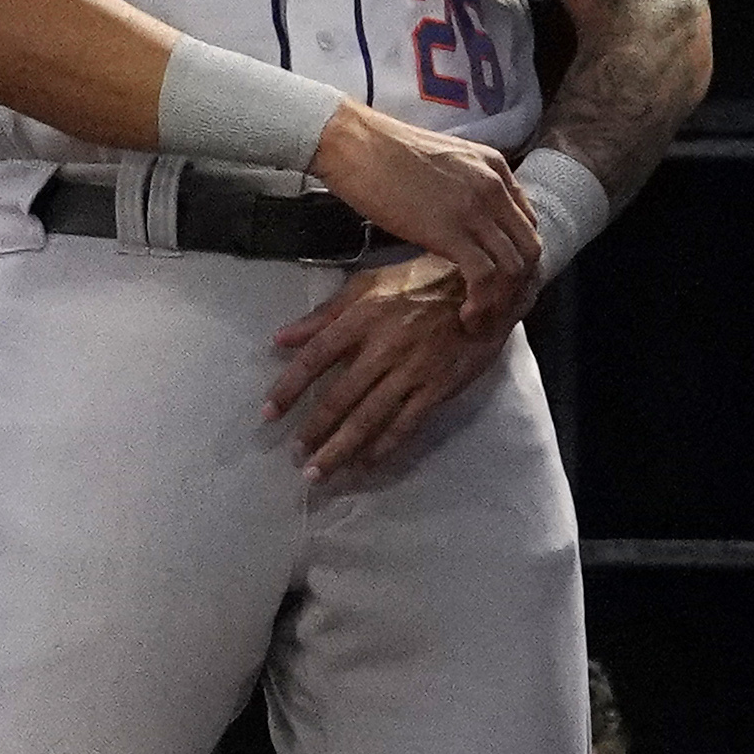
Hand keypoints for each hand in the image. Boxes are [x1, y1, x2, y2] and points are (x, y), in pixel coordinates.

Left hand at [267, 253, 522, 482]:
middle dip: (313, 431)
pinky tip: (366, 463)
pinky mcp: (438, 388)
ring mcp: (412, 372)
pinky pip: (406, 424)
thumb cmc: (422, 282)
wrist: (485, 288)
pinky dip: (384, 446)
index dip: (288, 388)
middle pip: (339, 398)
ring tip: (319, 471)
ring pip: (369, 418)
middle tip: (295, 456)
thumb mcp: (369, 284)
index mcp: (361, 319)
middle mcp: (383, 349)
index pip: (315, 358)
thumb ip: (324, 313)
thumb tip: (280, 338)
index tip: (268, 414)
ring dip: (340, 448)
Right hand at [307, 99, 542, 328]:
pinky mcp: (451, 232)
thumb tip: (465, 219)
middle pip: (530, 247)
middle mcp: (496, 188)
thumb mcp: (445, 163)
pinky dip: (483, 301)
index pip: (527, 222)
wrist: (356, 144)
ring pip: (515, 266)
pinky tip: (468, 314)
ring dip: (502, 300)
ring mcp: (477, 210)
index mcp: (497, 169)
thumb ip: (467, 187)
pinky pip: (485, 276)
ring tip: (480, 316)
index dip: (517, 255)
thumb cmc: (385, 153)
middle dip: (518, 283)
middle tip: (494, 304)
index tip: (499, 279)